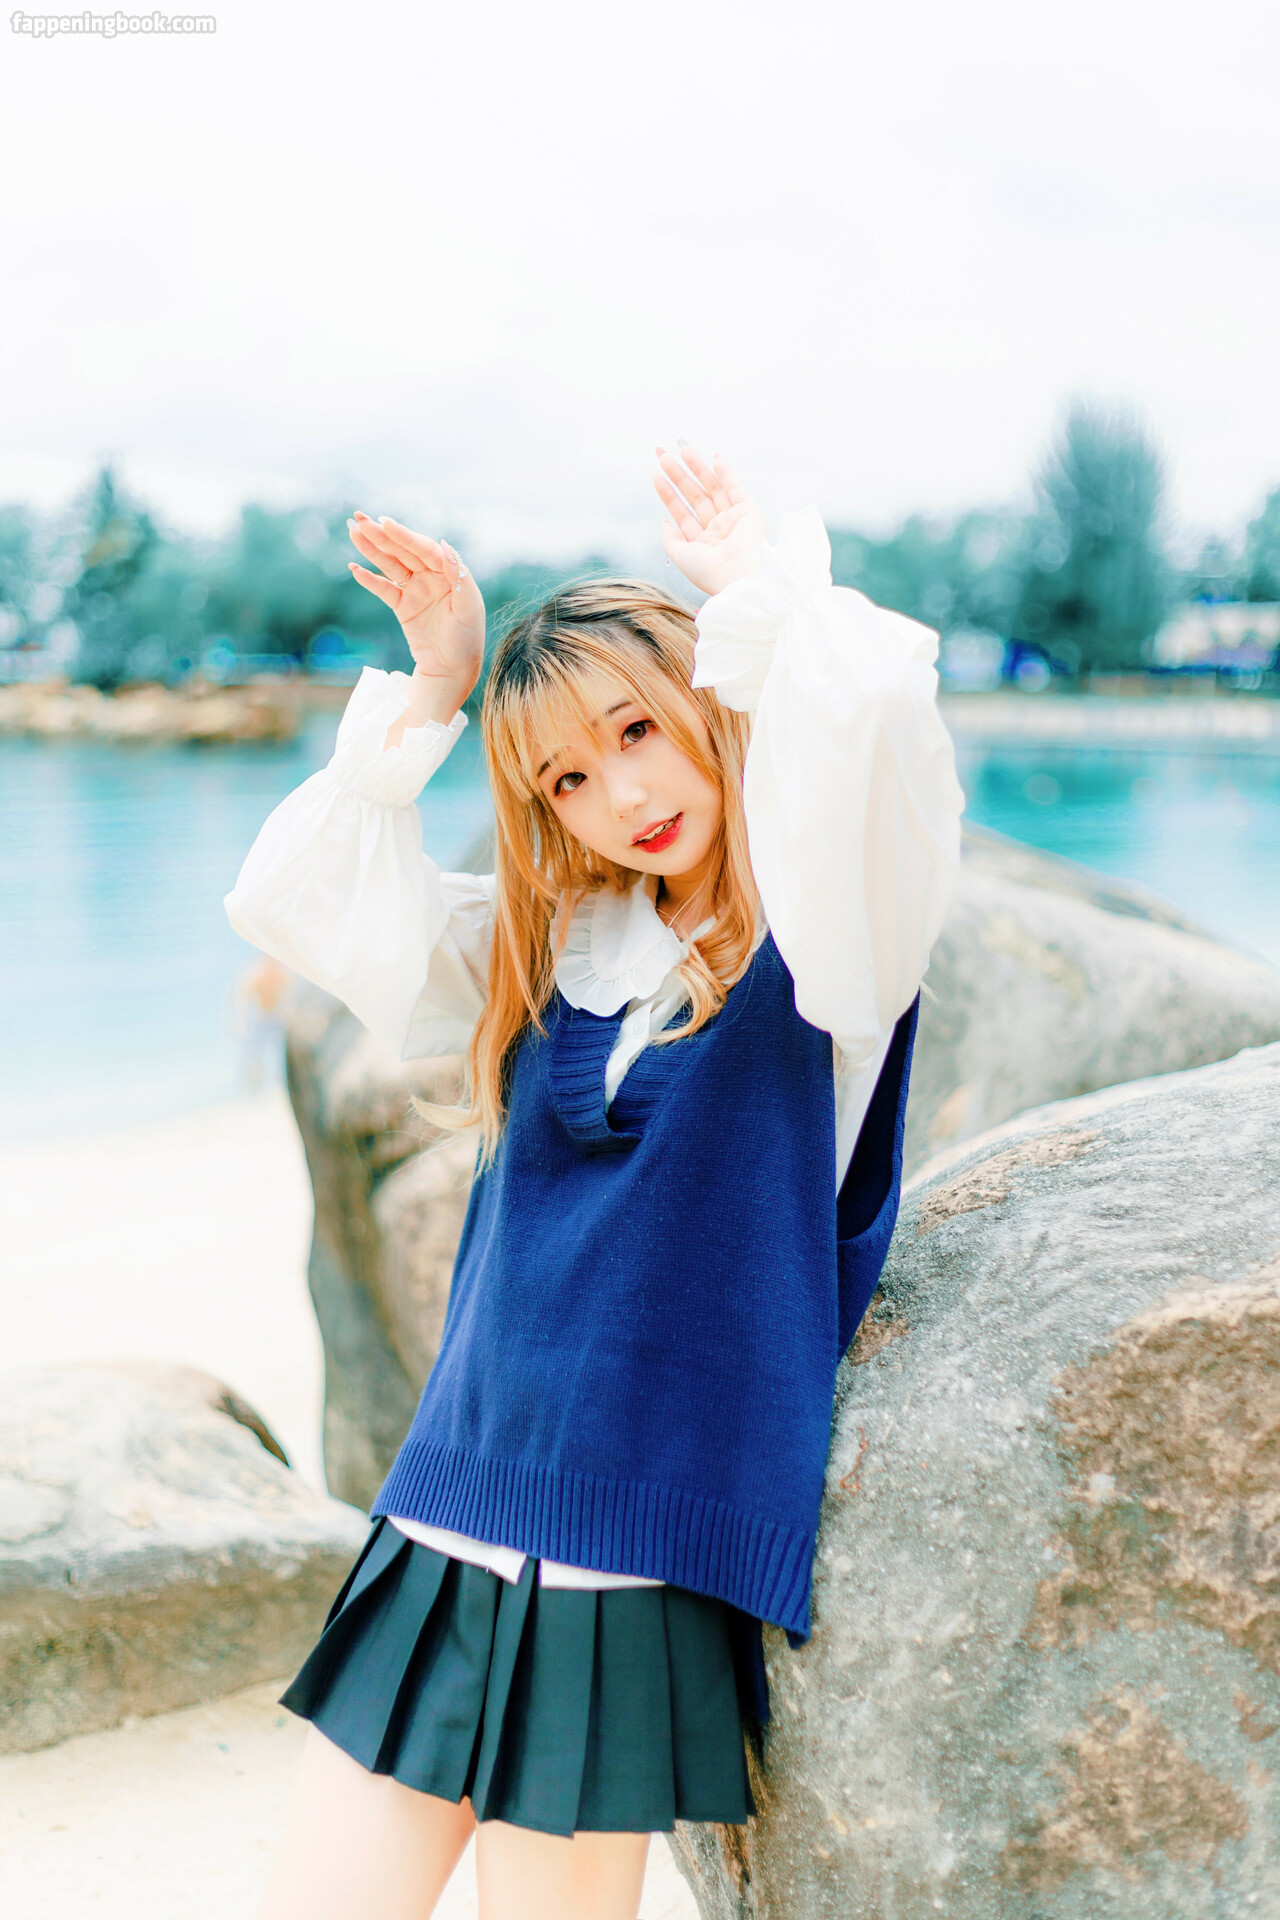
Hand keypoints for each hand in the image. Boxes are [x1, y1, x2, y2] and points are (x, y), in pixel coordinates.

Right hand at [347, 514, 485, 705]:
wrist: (452, 671)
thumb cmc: (466, 640)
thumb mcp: (468, 608)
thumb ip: (457, 576)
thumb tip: (444, 544)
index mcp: (449, 574)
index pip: (424, 549)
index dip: (404, 536)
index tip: (385, 523)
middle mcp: (432, 577)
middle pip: (403, 552)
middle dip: (381, 535)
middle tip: (359, 519)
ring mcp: (416, 590)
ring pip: (390, 565)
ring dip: (371, 550)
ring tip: (353, 532)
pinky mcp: (403, 606)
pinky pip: (383, 589)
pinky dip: (369, 580)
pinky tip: (355, 568)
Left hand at [652, 445, 766, 596]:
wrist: (739, 576)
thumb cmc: (709, 571)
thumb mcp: (680, 556)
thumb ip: (670, 539)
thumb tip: (665, 522)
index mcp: (702, 544)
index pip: (682, 513)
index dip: (668, 494)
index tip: (655, 474)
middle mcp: (718, 531)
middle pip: (694, 496)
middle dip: (678, 475)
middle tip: (662, 454)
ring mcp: (733, 520)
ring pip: (712, 488)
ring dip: (698, 468)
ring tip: (682, 448)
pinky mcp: (749, 512)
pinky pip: (735, 488)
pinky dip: (726, 473)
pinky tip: (713, 458)